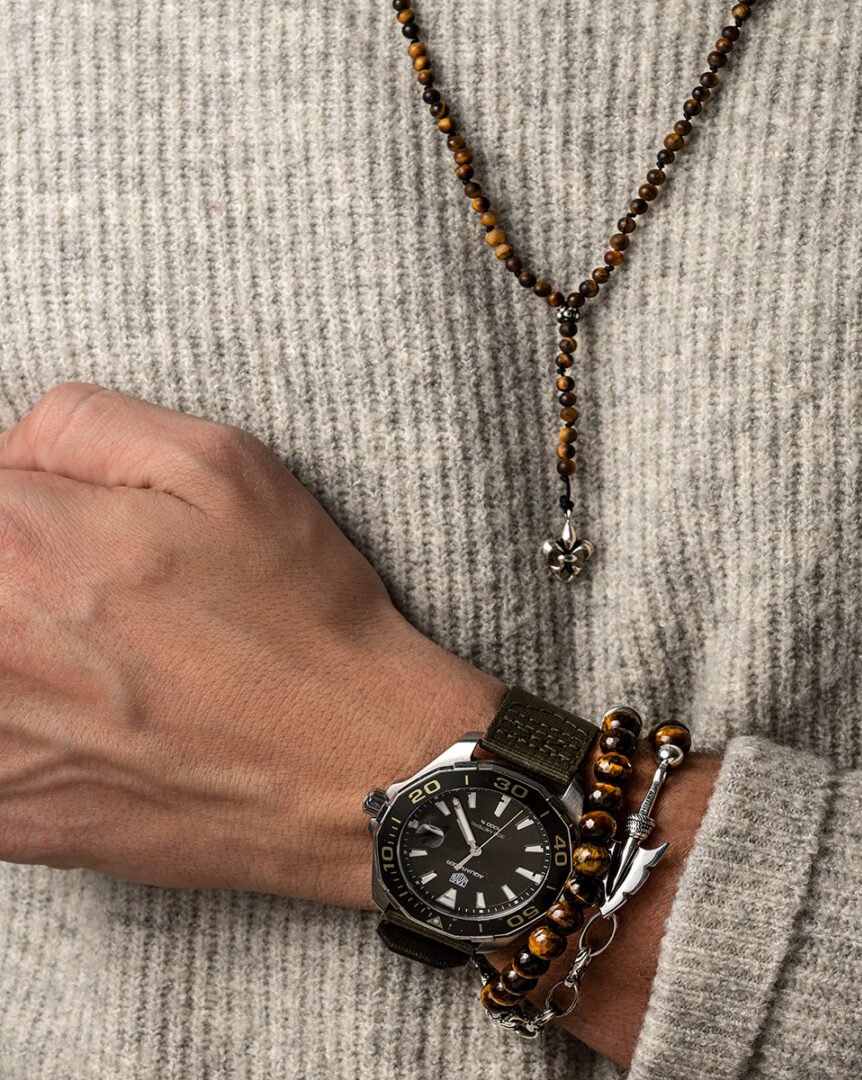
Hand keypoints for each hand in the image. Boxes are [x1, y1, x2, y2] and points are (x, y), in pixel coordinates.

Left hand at [0, 382, 505, 907]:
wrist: (355, 765)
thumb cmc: (300, 615)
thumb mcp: (221, 465)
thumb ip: (82, 424)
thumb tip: (7, 455)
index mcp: (19, 540)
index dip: (25, 500)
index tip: (77, 530)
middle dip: (28, 576)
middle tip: (109, 600)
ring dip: (29, 655)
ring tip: (115, 665)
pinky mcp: (6, 816)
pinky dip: (29, 730)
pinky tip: (99, 725)